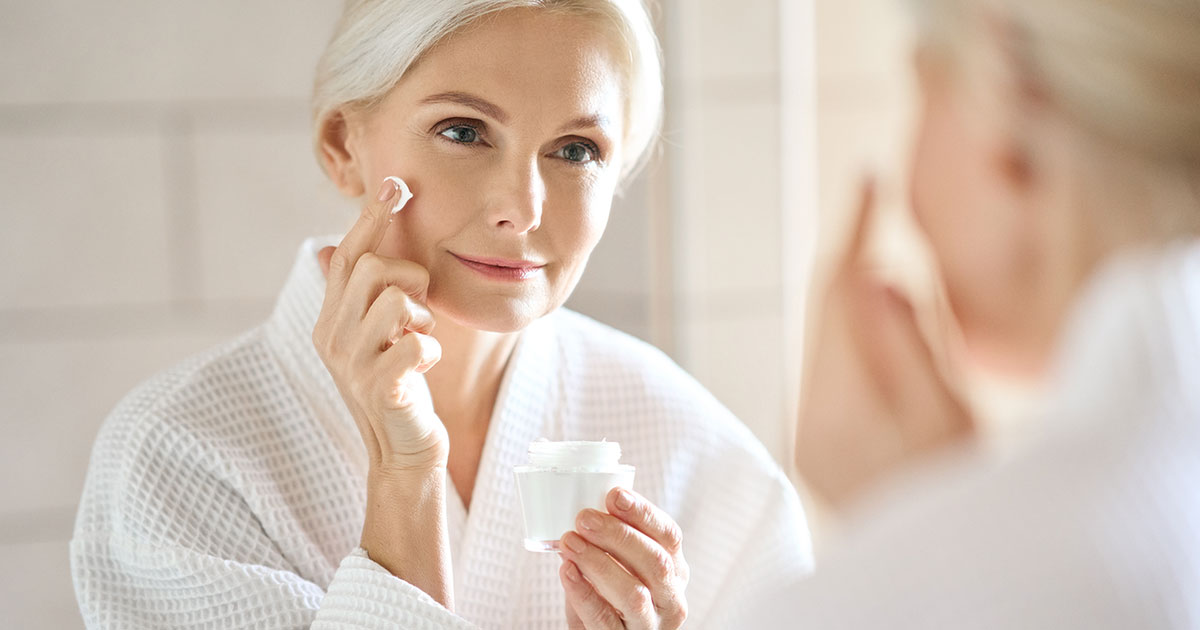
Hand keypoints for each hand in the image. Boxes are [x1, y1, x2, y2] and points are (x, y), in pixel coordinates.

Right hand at [312, 177, 447, 472]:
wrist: (403, 450)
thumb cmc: (397, 385)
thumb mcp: (374, 335)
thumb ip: (361, 295)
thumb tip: (328, 247)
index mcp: (330, 319)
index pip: (346, 255)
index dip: (371, 218)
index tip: (395, 184)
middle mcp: (333, 337)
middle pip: (372, 268)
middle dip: (408, 276)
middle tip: (417, 309)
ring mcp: (352, 363)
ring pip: (396, 299)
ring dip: (421, 318)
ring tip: (418, 340)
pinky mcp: (379, 387)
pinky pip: (416, 343)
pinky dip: (430, 350)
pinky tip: (424, 366)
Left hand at [557, 488, 688, 629]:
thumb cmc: (610, 597)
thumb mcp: (620, 568)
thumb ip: (609, 542)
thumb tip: (583, 510)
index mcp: (675, 570)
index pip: (669, 536)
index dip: (643, 513)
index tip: (614, 495)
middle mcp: (671, 599)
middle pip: (655, 562)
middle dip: (618, 535)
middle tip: (584, 518)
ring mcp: (650, 626)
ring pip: (633, 594)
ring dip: (598, 563)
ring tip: (570, 543)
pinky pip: (604, 619)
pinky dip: (583, 593)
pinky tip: (567, 572)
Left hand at [794, 178, 973, 508]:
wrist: (940, 567)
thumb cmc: (957, 493)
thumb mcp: (947, 415)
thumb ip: (906, 344)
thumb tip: (872, 273)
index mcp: (838, 409)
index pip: (836, 297)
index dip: (852, 232)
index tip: (867, 177)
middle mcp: (810, 420)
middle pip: (824, 314)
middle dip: (849, 256)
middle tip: (871, 200)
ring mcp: (810, 435)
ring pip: (826, 341)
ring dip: (851, 295)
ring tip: (877, 248)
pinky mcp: (820, 445)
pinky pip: (832, 369)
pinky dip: (853, 336)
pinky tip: (877, 318)